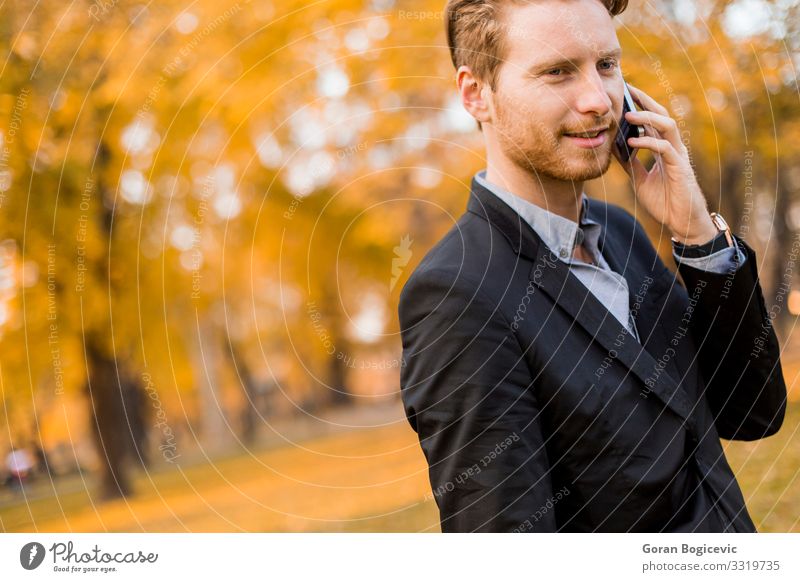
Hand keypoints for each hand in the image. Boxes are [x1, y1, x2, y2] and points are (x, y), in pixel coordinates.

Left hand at [613, 84, 716, 244]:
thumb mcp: (639, 179)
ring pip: (667, 126)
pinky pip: (665, 148)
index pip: (652, 120)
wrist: (680, 221)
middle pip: (661, 115)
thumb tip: (613, 147)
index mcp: (663, 148)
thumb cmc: (663, 200)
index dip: (640, 105)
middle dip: (645, 101)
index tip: (624, 94)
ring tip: (628, 113)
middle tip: (628, 89)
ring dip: (647, 118)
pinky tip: (633, 140)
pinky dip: (649, 142)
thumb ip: (629, 163)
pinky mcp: (680, 167)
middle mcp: (673, 147)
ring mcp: (678, 155)